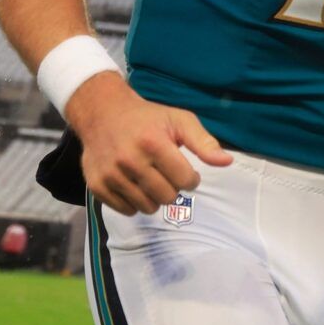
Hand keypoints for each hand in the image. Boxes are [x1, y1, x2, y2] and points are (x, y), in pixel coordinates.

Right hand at [68, 73, 231, 215]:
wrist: (102, 113)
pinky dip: (134, 202)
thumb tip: (226, 162)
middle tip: (165, 173)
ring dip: (154, 197)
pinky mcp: (97, 186)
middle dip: (173, 188)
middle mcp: (130, 161)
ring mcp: (111, 175)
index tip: (183, 169)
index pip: (185, 181)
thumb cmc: (147, 118)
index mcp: (153, 143)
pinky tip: (134, 184)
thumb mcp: (179, 121)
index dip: (190, 178)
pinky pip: (126, 210)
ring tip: (150, 178)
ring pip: (148, 207)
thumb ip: (203, 142)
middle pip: (168, 197)